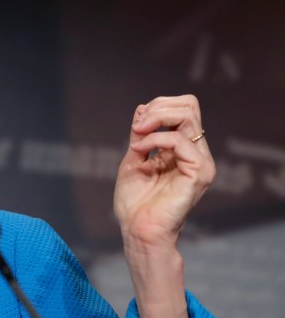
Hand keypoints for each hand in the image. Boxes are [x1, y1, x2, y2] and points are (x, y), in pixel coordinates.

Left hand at [114, 95, 215, 315]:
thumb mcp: (134, 158)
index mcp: (183, 150)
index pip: (184, 109)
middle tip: (138, 126)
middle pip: (190, 105)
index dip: (158, 106)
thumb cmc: (135, 202)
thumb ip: (141, 134)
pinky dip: (155, 139)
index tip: (137, 124)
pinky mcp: (199, 173)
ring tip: (137, 134)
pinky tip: (140, 150)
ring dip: (156, 119)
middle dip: (158, 107)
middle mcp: (196, 153)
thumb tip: (142, 107)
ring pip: (188, 115)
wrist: (138, 230)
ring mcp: (200, 162)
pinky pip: (180, 140)